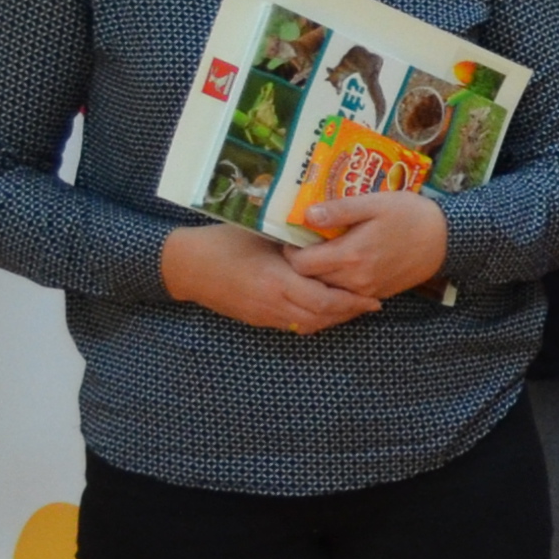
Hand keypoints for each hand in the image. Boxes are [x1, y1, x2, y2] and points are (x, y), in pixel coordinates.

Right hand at [159, 221, 376, 334]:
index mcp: (275, 280)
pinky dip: (314, 320)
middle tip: (371, 304)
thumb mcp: (262, 233)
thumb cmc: (223, 241)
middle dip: (348, 312)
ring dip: (333, 318)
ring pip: (308, 325)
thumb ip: (294, 240)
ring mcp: (263, 314)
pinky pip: (293, 326)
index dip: (351, 301)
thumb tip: (329, 232)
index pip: (323, 299)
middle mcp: (272, 302)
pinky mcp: (256, 319)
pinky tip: (325, 308)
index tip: (372, 296)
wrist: (186, 266)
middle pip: (321, 317)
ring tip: (353, 306)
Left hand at [290, 185, 450, 301]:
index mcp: (350, 255)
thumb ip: (339, 210)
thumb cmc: (410, 216)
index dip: (291, 251)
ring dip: (318, 275)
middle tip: (304, 244)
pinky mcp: (376, 294)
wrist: (446, 240)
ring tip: (322, 253)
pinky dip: (336, 283)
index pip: (301, 264)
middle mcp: (355, 279)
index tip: (295, 238)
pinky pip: (345, 295)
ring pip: (326, 290)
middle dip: (302, 264)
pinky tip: (342, 264)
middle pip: (310, 280)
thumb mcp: (375, 203)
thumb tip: (306, 215)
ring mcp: (366, 290)